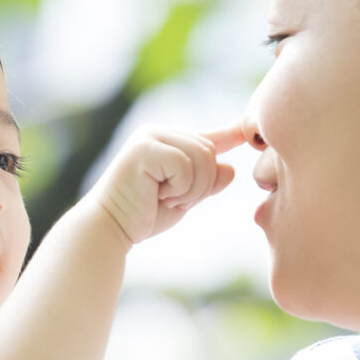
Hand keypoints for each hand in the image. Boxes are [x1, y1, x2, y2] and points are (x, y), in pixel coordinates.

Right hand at [88, 122, 243, 246]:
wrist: (111, 228)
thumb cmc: (144, 216)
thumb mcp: (184, 199)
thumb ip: (205, 183)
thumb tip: (230, 168)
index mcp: (167, 142)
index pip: (207, 137)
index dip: (230, 135)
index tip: (248, 130)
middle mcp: (158, 132)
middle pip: (210, 150)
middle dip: (202, 184)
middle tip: (173, 199)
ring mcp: (150, 137)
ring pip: (202, 157)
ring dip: (192, 188)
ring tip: (165, 197)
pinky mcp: (144, 148)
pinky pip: (185, 165)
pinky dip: (180, 188)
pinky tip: (158, 195)